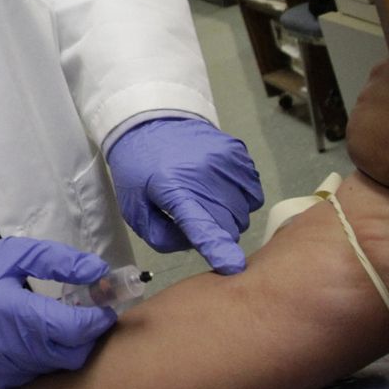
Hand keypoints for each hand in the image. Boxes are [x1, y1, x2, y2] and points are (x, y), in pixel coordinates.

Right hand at [0, 238, 116, 388]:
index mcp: (16, 314)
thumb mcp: (16, 254)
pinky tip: (31, 342)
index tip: (104, 306)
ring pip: (55, 369)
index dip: (98, 319)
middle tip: (83, 316)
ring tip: (55, 326)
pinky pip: (34, 378)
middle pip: (72, 356)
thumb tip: (100, 271)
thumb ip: (60, 261)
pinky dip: (41, 362)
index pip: (75, 329)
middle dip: (86, 336)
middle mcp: (12, 350)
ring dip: (64, 349)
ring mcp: (3, 371)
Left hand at [106, 118, 262, 272]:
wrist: (151, 122)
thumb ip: (161, 237)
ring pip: (244, 212)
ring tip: (207, 200)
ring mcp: (226, 161)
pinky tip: (221, 189)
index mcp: (174, 190)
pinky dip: (241, 198)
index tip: (233, 266)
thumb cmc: (140, 169)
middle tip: (196, 218)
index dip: (217, 248)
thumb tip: (196, 246)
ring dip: (230, 216)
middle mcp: (206, 175)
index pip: (200, 224)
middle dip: (217, 233)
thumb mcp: (135, 208)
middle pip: (229, 226)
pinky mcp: (239, 153)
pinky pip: (253, 192)